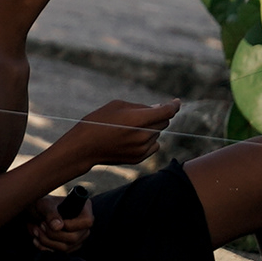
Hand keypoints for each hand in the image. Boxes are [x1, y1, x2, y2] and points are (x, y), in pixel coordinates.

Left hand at [29, 189, 94, 254]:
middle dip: (53, 234)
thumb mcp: (44, 205)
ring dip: (46, 240)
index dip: (71, 225)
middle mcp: (83, 226)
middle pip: (74, 238)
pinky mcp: (68, 247)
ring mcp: (77, 238)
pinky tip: (36, 238)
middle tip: (41, 225)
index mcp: (84, 209)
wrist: (34, 214)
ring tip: (36, 230)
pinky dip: (45, 247)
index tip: (55, 222)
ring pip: (65, 247)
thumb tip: (58, 227)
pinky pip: (59, 253)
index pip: (87, 221)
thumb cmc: (42, 205)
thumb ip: (51, 213)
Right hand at [57, 98, 180, 169]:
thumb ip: (140, 107)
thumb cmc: (98, 121)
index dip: (174, 106)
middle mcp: (143, 136)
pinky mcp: (139, 158)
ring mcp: (142, 149)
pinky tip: (131, 139)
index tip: (176, 102)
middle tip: (142, 115)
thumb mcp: (117, 106)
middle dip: (158, 116)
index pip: (166, 112)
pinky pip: (154, 146)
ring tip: (129, 129)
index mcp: (138, 120)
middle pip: (163, 123)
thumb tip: (157, 109)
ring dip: (150, 129)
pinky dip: (148, 141)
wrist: (84, 147)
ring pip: (157, 134)